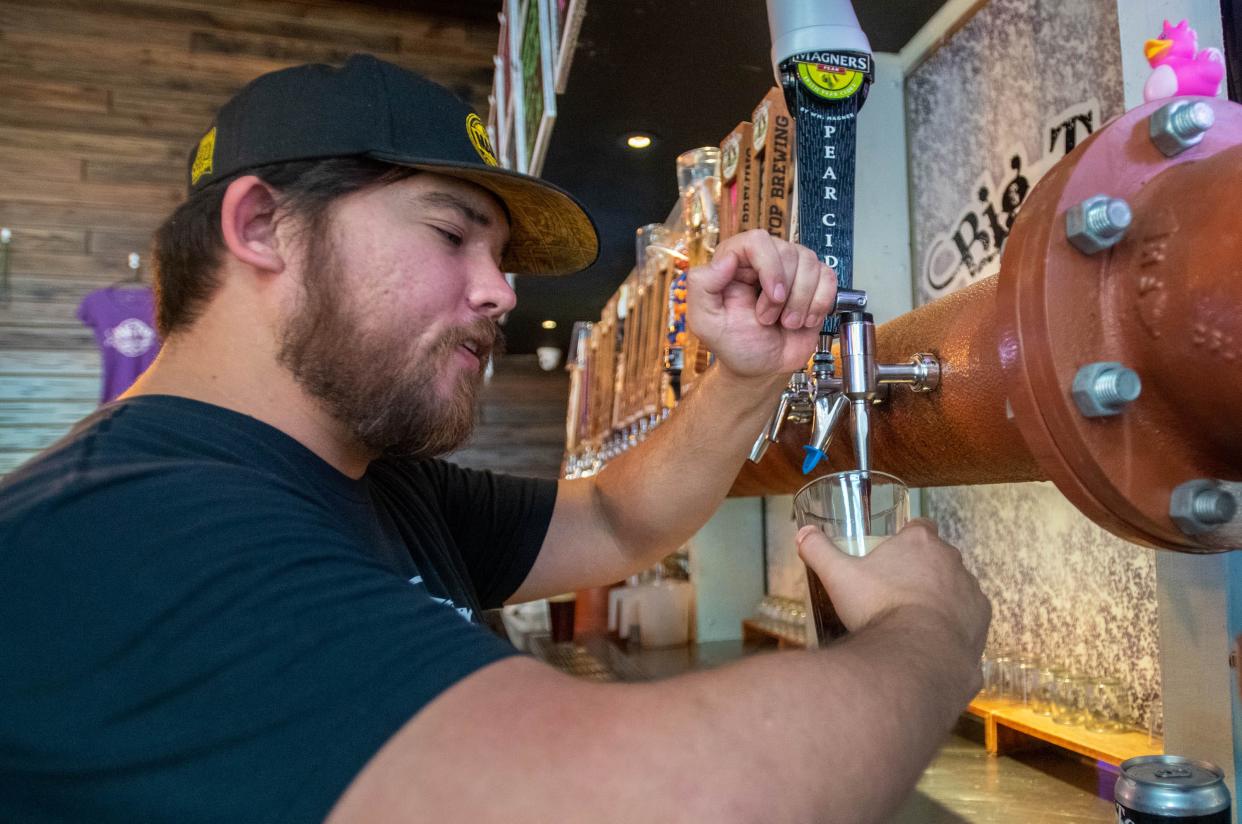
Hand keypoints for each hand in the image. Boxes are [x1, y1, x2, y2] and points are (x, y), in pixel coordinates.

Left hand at [685, 230, 837, 378]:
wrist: (762, 368)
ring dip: (802, 302)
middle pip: (789, 252)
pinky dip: (820, 304)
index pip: (757, 240)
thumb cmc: (735, 345)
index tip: (774, 296)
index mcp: (735, 262)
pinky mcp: (814, 284)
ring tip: (786, 323)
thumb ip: (702, 286)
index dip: (770, 266)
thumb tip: (725, 258)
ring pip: (811, 264)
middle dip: (784, 295)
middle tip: (768, 320)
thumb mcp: (706, 322)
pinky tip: (806, 320)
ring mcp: (792, 270)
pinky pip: (829, 278)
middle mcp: (764, 260)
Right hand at [797, 520, 991, 661]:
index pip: (920, 527)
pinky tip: (931, 641)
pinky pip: (967, 618)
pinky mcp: (982, 622)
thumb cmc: (878, 608)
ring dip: (940, 598)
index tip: (894, 555)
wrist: (917, 656)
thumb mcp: (839, 576)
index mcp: (920, 543)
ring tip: (913, 621)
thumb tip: (803, 533)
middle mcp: (952, 561)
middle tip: (896, 592)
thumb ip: (820, 551)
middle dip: (922, 571)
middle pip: (939, 558)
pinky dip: (954, 626)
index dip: (907, 539)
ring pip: (956, 587)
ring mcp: (971, 592)